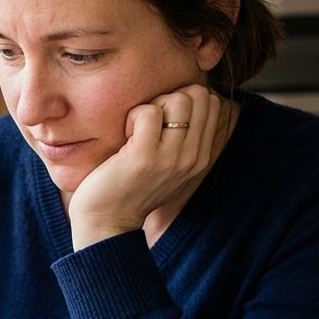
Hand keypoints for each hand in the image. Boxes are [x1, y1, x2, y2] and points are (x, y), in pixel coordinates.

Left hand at [68, 84, 235, 248]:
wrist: (107, 223)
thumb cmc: (129, 189)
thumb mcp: (167, 167)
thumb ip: (182, 140)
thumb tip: (185, 99)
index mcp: (200, 158)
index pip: (212, 102)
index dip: (183, 99)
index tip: (161, 121)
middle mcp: (192, 157)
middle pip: (199, 95)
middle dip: (169, 98)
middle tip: (147, 123)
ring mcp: (171, 158)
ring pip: (178, 99)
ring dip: (151, 106)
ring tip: (136, 130)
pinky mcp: (144, 157)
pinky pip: (148, 112)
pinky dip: (132, 116)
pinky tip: (124, 137)